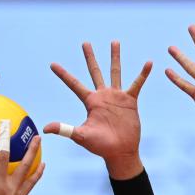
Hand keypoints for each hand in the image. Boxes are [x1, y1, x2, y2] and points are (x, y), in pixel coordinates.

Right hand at [0, 130, 43, 194]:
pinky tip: (42, 163)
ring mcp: (13, 191)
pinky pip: (32, 183)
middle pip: (4, 156)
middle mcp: (0, 184)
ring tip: (37, 138)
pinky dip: (37, 172)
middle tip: (8, 123)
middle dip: (6, 138)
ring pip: (24, 167)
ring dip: (31, 151)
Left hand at [44, 41, 149, 177]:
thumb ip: (64, 129)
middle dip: (90, 57)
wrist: (120, 151)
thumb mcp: (80, 136)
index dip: (63, 74)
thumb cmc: (100, 146)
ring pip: (115, 72)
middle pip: (95, 71)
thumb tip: (45, 128)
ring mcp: (117, 97)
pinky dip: (143, 74)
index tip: (52, 64)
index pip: (74, 84)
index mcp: (90, 102)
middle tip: (85, 43)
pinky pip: (137, 84)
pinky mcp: (130, 101)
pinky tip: (148, 63)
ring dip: (114, 57)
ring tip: (114, 42)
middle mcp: (102, 96)